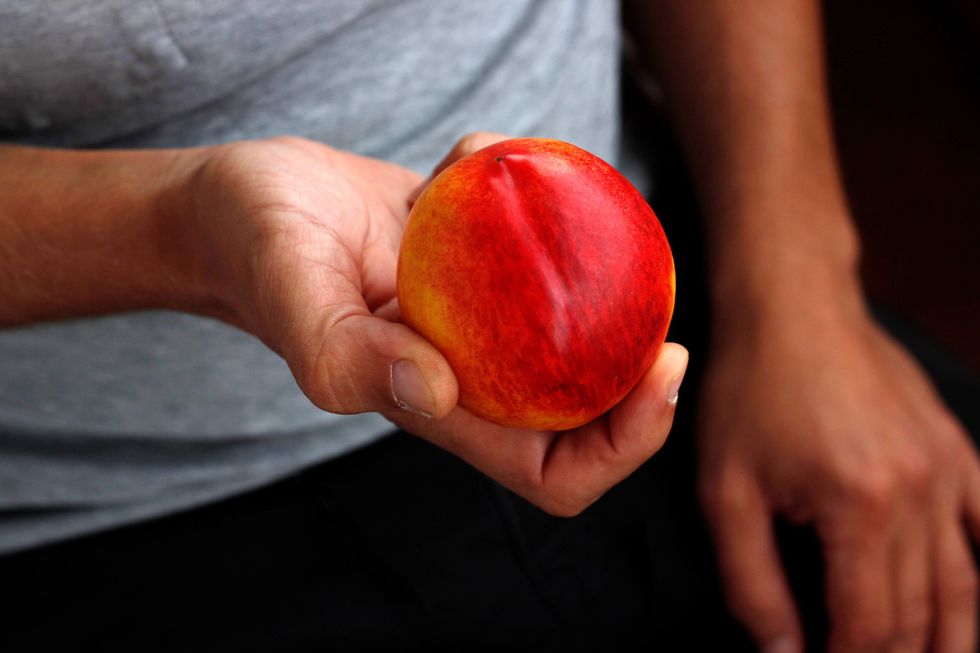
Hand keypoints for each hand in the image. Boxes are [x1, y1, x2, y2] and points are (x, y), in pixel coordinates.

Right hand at [175, 133, 687, 514]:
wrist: (244, 198)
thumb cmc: (256, 251)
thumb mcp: (294, 298)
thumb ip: (347, 355)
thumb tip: (436, 393)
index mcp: (446, 408)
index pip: (556, 469)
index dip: (622, 445)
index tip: (659, 371)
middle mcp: (475, 369)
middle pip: (590, 404)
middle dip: (641, 369)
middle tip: (656, 294)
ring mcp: (479, 313)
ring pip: (573, 321)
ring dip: (592, 265)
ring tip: (557, 195)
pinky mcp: (475, 256)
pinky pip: (534, 241)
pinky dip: (529, 188)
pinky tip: (479, 152)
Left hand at [698, 291, 979, 652]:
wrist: (792, 309)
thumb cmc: (752, 389)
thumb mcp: (724, 488)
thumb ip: (752, 579)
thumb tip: (780, 650)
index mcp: (858, 506)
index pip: (868, 623)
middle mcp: (918, 493)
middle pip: (921, 611)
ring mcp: (947, 469)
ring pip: (965, 582)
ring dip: (954, 637)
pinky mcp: (956, 449)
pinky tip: (976, 602)